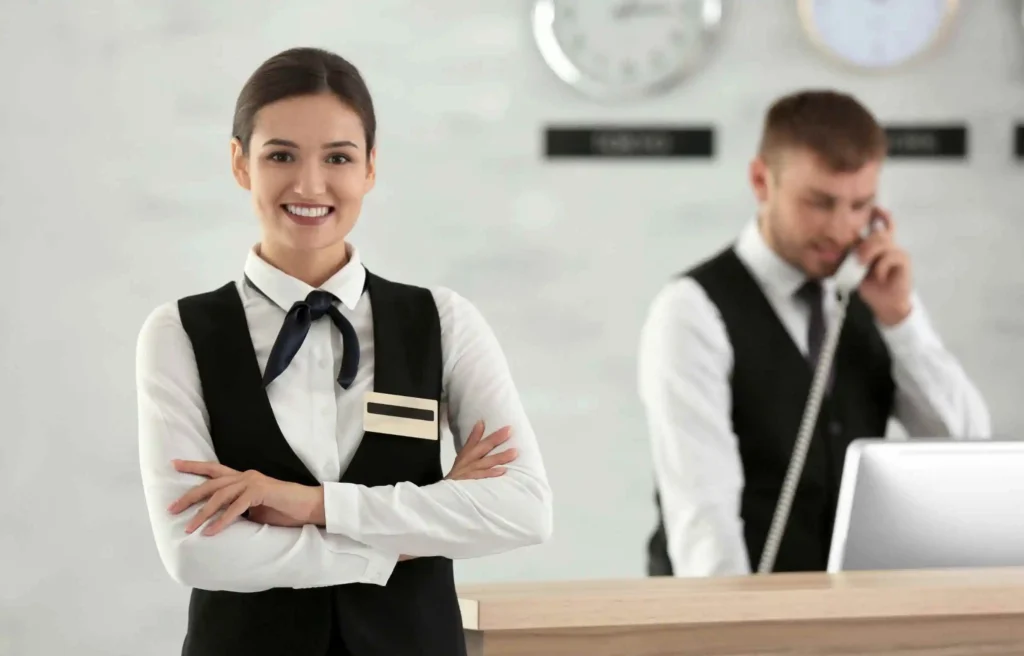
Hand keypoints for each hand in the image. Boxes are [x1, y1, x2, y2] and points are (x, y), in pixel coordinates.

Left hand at [168, 460, 321, 535]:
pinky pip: (236, 508)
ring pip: (220, 496)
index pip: (214, 469)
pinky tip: (210, 531)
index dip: (194, 466)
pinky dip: (222, 521)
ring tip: (189, 528)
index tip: (174, 464)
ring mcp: (253, 482)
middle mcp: (245, 476)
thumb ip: (238, 509)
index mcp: (243, 478)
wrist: (309, 506)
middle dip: (189, 496)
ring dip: (202, 514)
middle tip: (171, 508)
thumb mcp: (255, 510)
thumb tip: (218, 521)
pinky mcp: (261, 492)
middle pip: (210, 483)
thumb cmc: (284, 509)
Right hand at [446, 420, 516, 480]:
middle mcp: (468, 462)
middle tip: (510, 430)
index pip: (472, 441)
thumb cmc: (458, 477)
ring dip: (500, 457)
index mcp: (466, 456)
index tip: (484, 421)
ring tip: (515, 452)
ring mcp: (470, 473)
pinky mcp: (472, 484)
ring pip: (487, 463)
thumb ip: (472, 442)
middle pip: (482, 448)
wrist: (447, 497)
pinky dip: (492, 474)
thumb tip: (480, 424)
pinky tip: (503, 471)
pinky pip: (483, 478)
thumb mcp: (461, 459)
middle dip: (496, 438)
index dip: (478, 432)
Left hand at [854, 207, 912, 325]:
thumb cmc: (870, 286)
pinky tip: (879, 276)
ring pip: (883, 242)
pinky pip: (891, 256)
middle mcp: (889, 246)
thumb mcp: (856, 269)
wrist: (884, 303)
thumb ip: (851, 256)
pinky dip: (881, 266)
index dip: (881, 215)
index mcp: (878, 246)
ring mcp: (897, 252)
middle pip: (878, 234)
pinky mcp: (904, 261)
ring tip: (863, 266)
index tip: (875, 208)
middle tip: (857, 259)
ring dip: (869, 253)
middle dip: (864, 244)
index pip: (883, 225)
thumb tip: (835, 247)